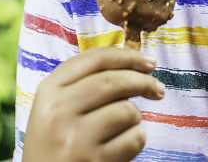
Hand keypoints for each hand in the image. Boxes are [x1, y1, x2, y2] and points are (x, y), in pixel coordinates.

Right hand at [22, 46, 164, 161]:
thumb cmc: (55, 143)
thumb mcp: (54, 109)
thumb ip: (81, 85)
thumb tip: (132, 64)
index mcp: (49, 91)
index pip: (95, 59)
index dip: (128, 56)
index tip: (150, 62)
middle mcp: (59, 111)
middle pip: (114, 81)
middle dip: (143, 81)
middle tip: (158, 89)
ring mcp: (75, 137)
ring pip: (126, 110)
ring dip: (134, 117)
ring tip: (124, 128)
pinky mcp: (94, 160)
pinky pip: (134, 139)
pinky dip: (136, 140)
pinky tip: (122, 147)